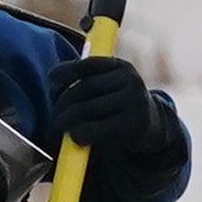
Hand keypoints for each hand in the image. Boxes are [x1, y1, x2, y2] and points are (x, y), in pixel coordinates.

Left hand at [47, 56, 170, 154]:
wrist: (150, 125)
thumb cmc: (115, 106)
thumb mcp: (104, 89)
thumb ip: (82, 85)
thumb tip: (54, 91)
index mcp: (120, 67)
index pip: (90, 64)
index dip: (68, 69)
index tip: (51, 77)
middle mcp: (130, 80)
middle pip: (86, 87)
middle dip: (64, 102)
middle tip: (54, 117)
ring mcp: (134, 101)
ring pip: (89, 108)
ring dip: (68, 119)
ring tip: (59, 126)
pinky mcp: (134, 125)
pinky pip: (100, 129)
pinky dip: (82, 133)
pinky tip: (75, 137)